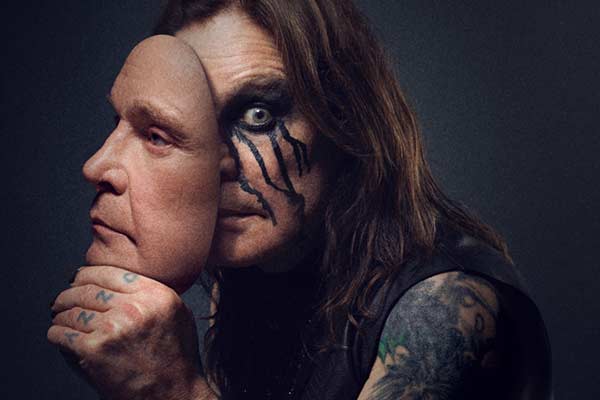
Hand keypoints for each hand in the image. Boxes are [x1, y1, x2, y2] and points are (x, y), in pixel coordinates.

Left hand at [47, 266, 214, 399]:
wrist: (173, 393)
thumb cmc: (176, 358)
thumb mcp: (178, 313)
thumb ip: (152, 294)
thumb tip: (119, 280)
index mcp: (156, 294)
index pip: (109, 272)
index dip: (87, 274)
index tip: (78, 279)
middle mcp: (135, 307)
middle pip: (86, 289)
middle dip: (68, 295)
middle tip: (61, 301)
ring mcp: (113, 327)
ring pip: (70, 311)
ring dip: (61, 316)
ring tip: (61, 320)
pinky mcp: (94, 349)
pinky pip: (62, 333)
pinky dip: (56, 334)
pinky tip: (59, 336)